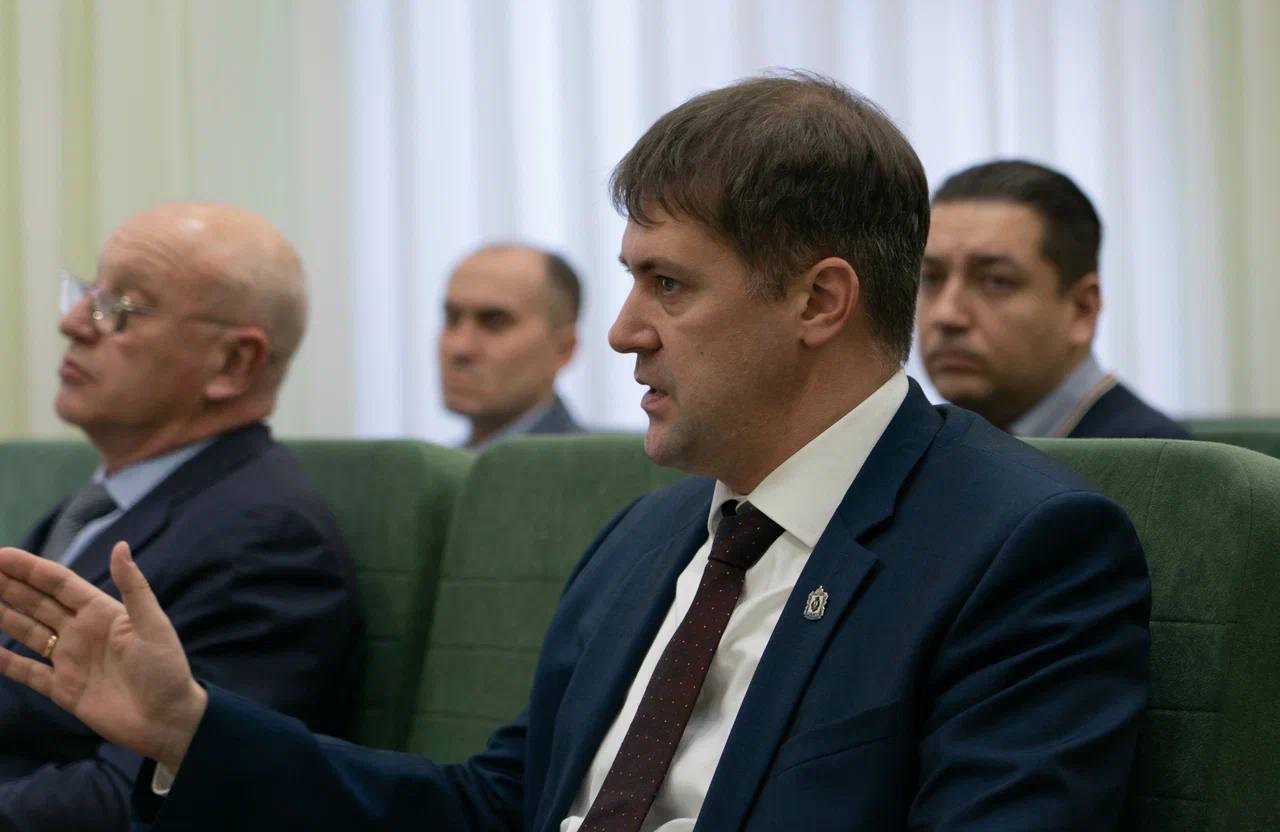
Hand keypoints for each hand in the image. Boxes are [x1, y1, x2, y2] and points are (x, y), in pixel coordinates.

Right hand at [0, 541, 207, 769]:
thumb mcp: (153, 625)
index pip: (59, 583)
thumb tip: (120, 545)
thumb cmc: (165, 669)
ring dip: (4, 616)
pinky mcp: (63, 688)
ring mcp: (70, 659)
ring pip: (28, 632)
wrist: (166, 720)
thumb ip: (133, 588)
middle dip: (9, 586)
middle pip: (38, 603)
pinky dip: (7, 661)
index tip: (0, 554)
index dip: (30, 569)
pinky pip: (28, 671)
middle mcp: (82, 631)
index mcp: (102, 612)